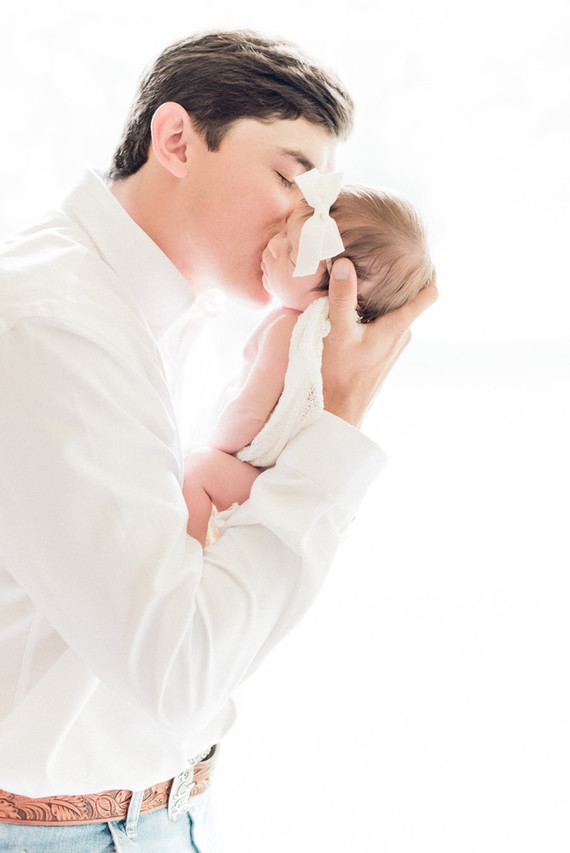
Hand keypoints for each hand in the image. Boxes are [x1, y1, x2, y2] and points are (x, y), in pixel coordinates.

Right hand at [322, 258, 437, 426]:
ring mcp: (391, 348)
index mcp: (398, 327)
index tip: (417, 257)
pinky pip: (381, 328)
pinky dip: (370, 318)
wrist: (336, 413)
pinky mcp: (380, 357)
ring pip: (391, 315)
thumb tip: (346, 263)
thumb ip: (342, 297)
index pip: (428, 296)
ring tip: (359, 286)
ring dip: (377, 303)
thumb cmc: (338, 374)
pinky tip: (352, 316)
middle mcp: (400, 336)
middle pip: (405, 300)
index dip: (426, 274)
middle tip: (374, 264)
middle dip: (391, 285)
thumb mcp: (337, 331)